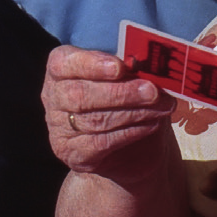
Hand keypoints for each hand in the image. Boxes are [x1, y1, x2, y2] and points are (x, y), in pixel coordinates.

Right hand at [43, 44, 176, 177]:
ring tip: (163, 106)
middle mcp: (54, 97)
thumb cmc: (126, 99)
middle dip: (121, 93)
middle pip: (80, 95)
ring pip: (95, 120)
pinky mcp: (73, 154)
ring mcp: (59, 128)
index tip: (120, 67)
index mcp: (61, 69)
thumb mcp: (128, 77)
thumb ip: (131, 69)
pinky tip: (152, 124)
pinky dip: (131, 132)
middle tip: (152, 91)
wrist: (128, 147)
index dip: (91, 64)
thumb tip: (149, 65)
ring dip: (134, 112)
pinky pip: (102, 143)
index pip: (64, 63)